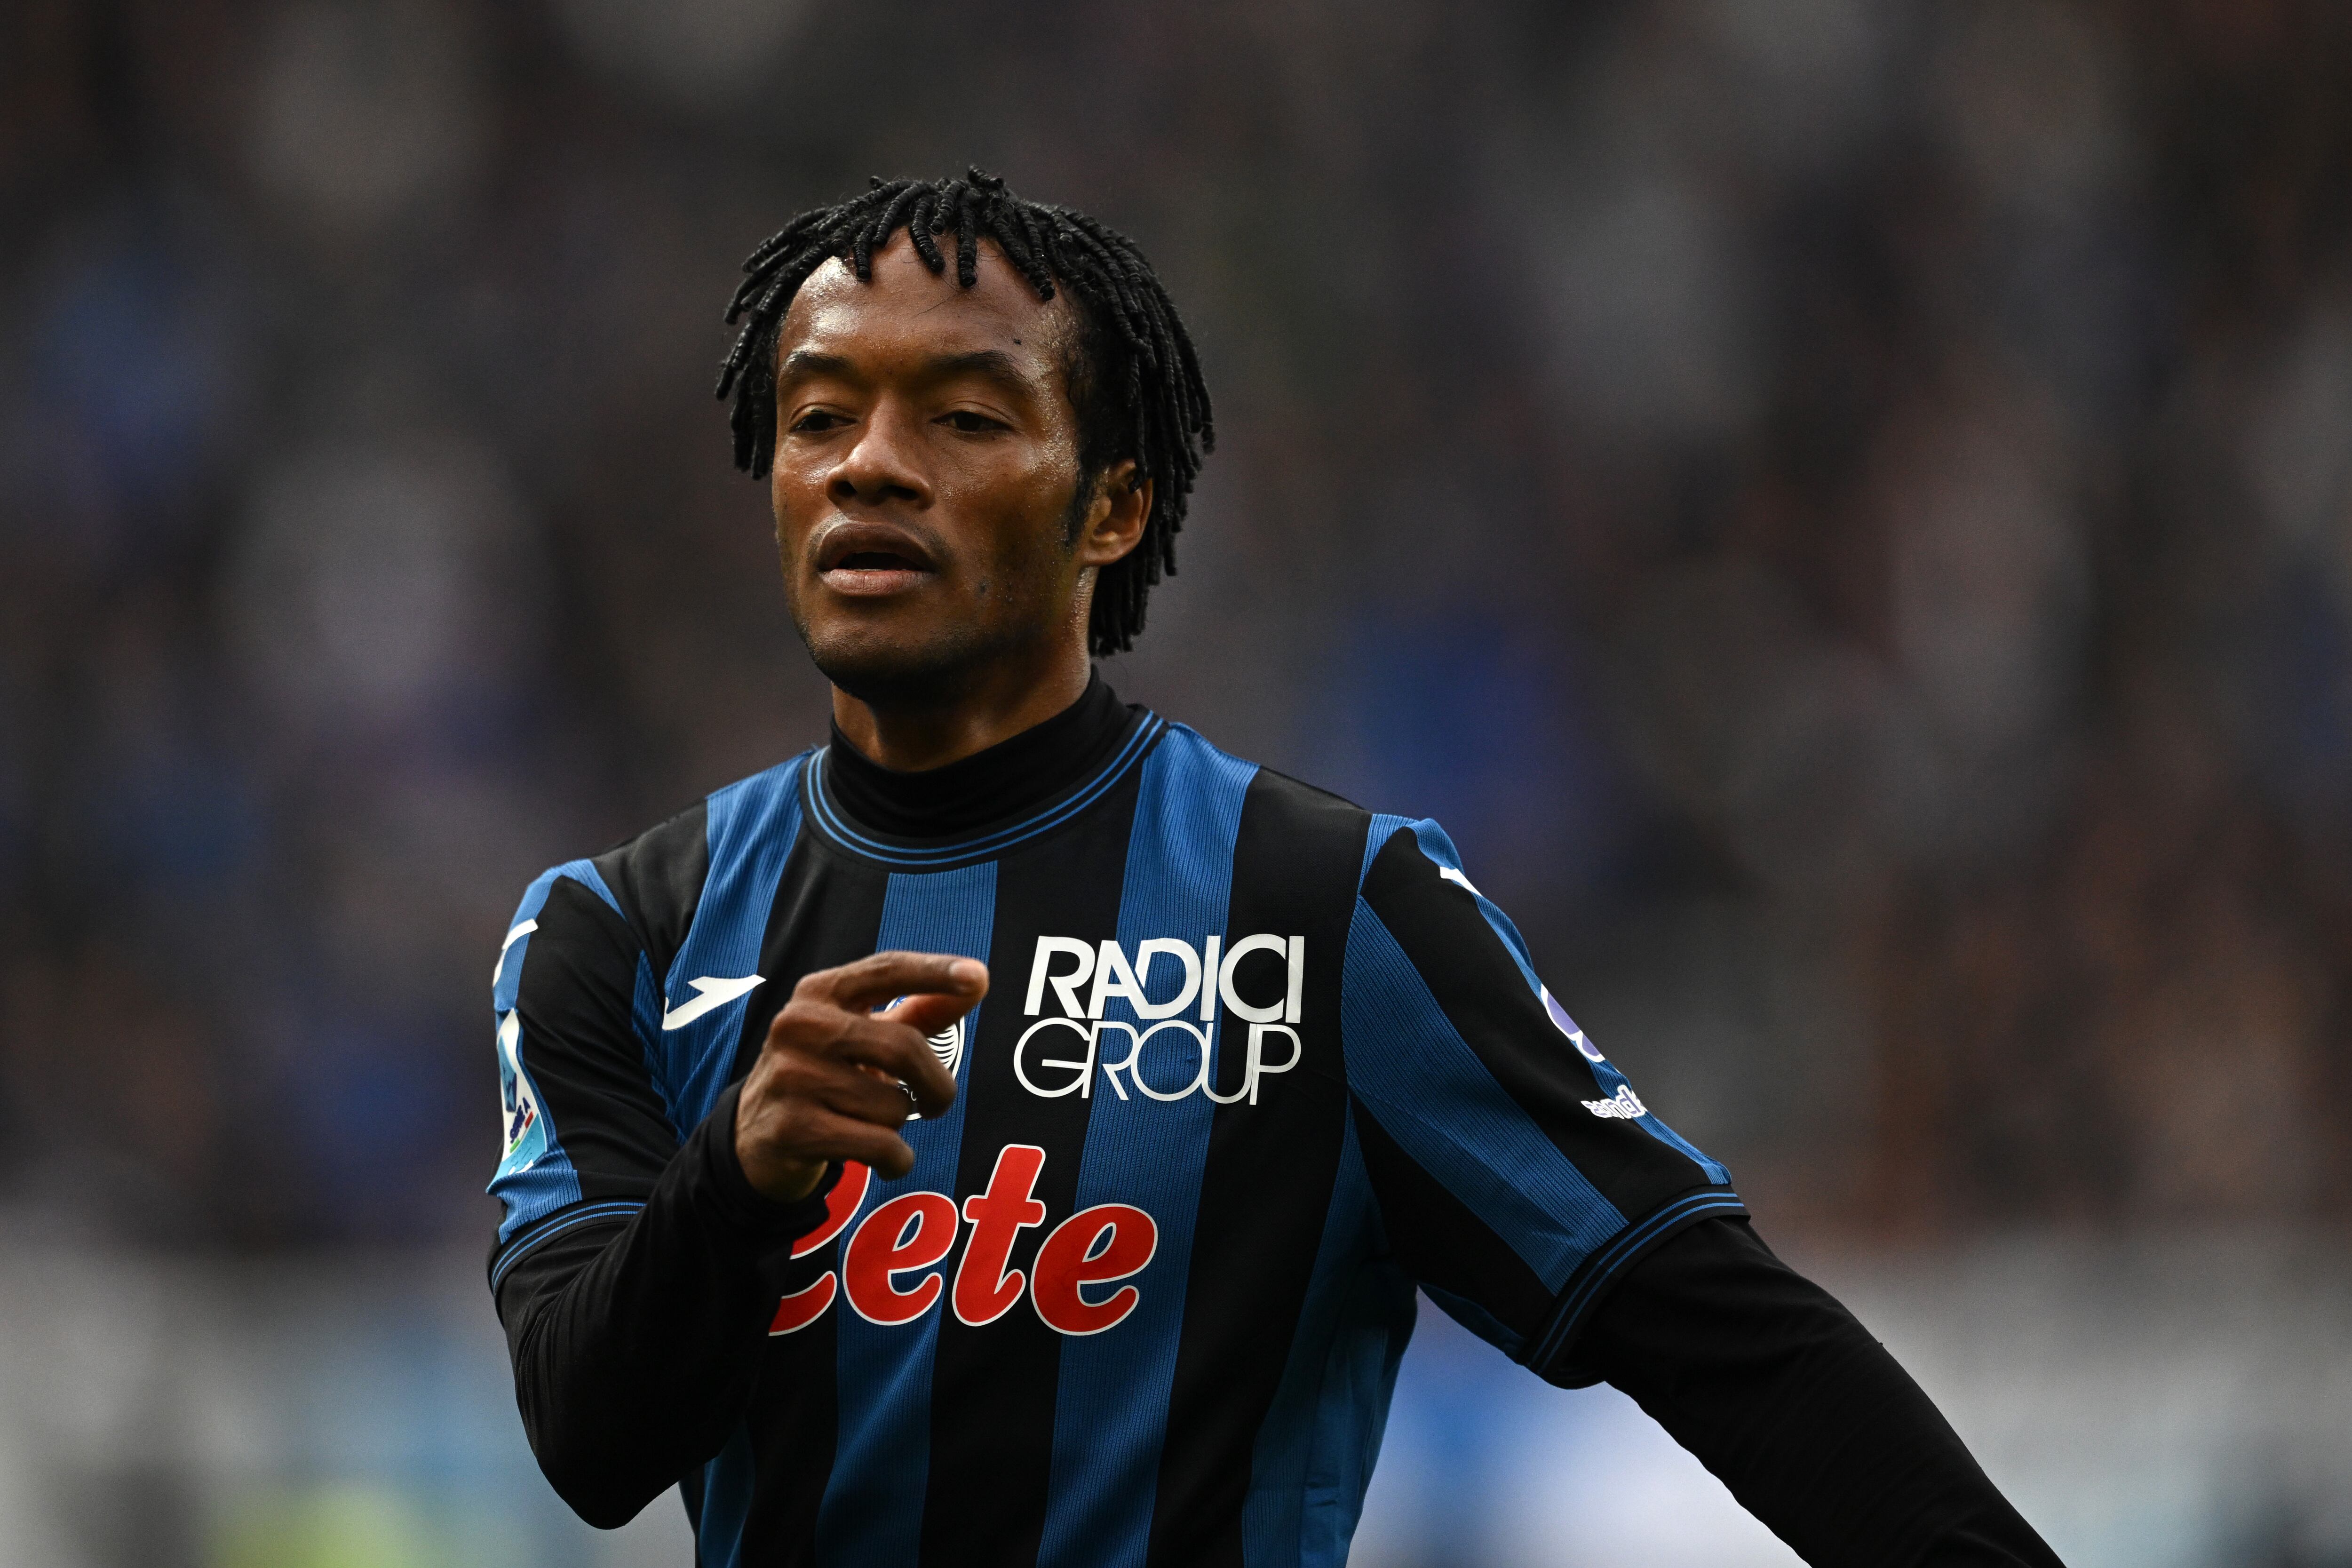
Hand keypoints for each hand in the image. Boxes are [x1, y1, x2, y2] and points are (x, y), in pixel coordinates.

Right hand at [733, 951, 988, 1201]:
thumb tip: (977, 980)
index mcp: (820, 992)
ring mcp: (791, 1078)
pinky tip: (882, 1158)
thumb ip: (919, 1011)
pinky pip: (880, 1146)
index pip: (886, 970)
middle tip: (936, 1103)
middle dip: (936, 1085)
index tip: (977, 977)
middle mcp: (799, 1026)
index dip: (934, 973)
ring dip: (900, 1125)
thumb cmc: (827, 1075)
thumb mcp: (865, 1035)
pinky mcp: (792, 1129)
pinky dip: (897, 1159)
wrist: (756, 1137)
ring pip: (893, 1106)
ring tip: (872, 1122)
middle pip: (904, 1048)